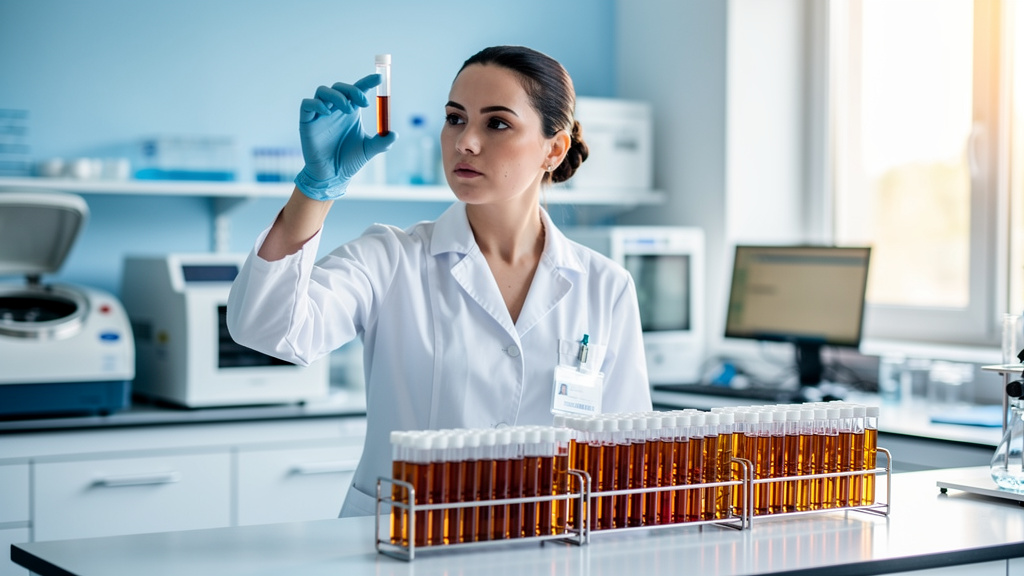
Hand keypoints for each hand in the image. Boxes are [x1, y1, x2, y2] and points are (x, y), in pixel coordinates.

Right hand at [294, 74, 397, 200]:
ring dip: (337, 96)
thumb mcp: (369, 150)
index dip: (368, 81)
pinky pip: (307, 104)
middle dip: (352, 90)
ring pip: (323, 91)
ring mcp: (320, 114)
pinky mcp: (307, 121)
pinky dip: (317, 104)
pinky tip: (327, 112)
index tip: (380, 78)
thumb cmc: (349, 161)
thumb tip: (394, 134)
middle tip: (364, 103)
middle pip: (340, 87)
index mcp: (351, 111)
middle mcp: (335, 109)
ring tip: (348, 110)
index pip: (358, 90)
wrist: (332, 176)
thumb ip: (382, 142)